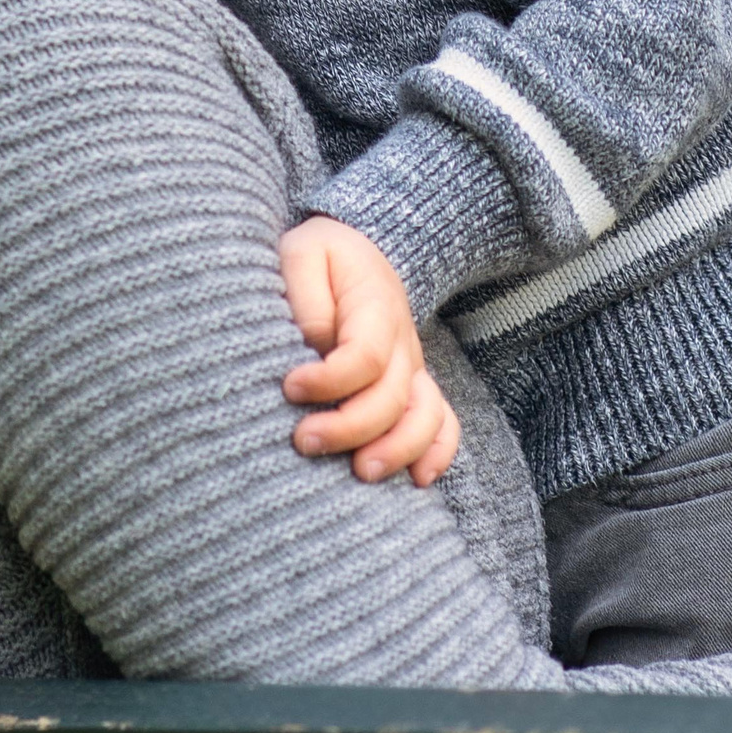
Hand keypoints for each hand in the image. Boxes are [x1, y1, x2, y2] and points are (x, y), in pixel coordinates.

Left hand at [278, 216, 462, 486]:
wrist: (354, 254)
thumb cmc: (319, 258)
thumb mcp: (303, 253)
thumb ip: (306, 294)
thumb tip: (314, 344)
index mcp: (376, 306)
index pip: (365, 355)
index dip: (330, 380)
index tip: (289, 386)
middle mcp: (402, 342)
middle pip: (392, 396)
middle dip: (350, 427)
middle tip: (303, 440)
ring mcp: (412, 368)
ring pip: (426, 417)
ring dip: (397, 450)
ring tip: (359, 473)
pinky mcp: (411, 387)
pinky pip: (442, 424)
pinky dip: (437, 453)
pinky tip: (416, 480)